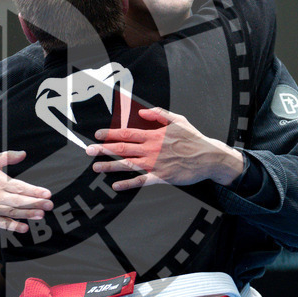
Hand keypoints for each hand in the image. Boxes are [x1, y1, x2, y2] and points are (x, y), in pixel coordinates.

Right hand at [0, 150, 52, 232]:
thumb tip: (23, 153)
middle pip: (19, 201)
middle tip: (50, 204)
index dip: (34, 191)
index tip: (47, 193)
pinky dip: (13, 226)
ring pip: (13, 213)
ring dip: (28, 214)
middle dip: (36, 203)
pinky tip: (24, 228)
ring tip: (41, 215)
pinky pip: (2, 224)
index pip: (20, 187)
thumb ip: (8, 157)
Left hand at [85, 107, 244, 189]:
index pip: (127, 132)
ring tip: (96, 167)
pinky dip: (128, 183)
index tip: (97, 134)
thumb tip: (142, 111)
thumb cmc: (193, 139)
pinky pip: (142, 181)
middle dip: (103, 149)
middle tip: (88, 151)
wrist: (209, 157)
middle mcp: (152, 149)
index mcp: (154, 135)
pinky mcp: (162, 177)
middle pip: (122, 148)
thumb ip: (159, 114)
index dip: (110, 133)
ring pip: (128, 164)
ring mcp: (156, 164)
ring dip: (110, 166)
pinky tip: (116, 185)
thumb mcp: (178, 120)